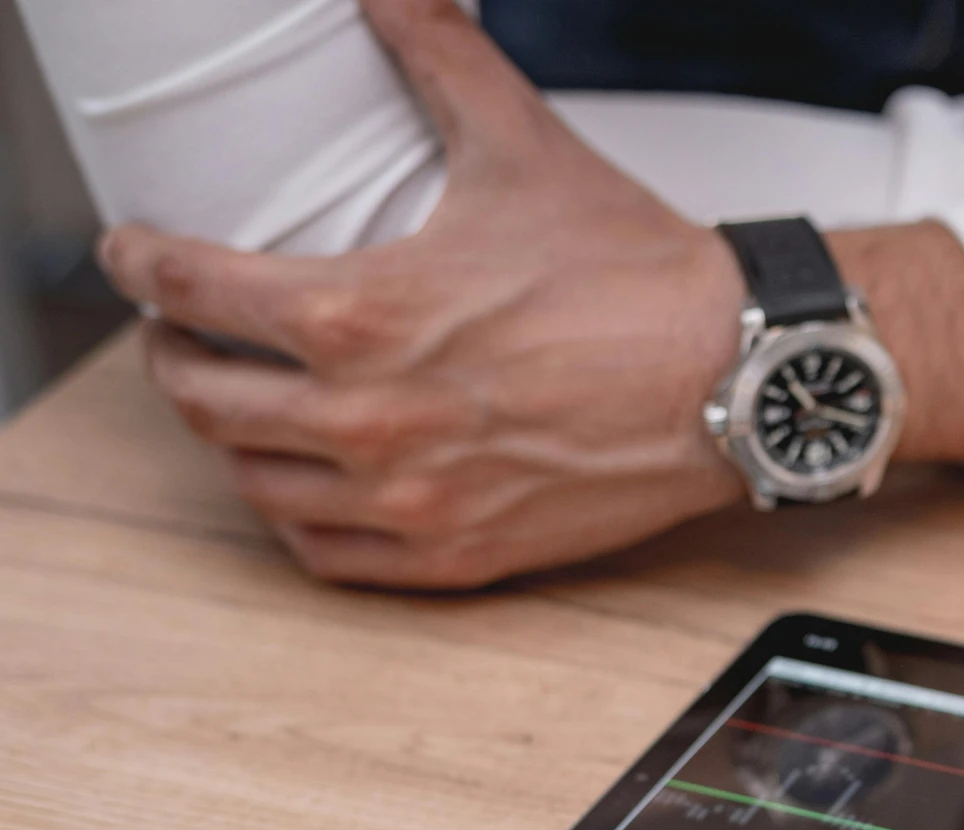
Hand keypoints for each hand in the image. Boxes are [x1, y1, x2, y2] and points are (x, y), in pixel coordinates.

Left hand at [95, 0, 748, 588]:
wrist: (738, 376)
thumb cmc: (637, 274)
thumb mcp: (520, 145)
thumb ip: (438, 52)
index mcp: (362, 314)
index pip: (189, 292)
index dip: (139, 265)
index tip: (135, 254)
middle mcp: (370, 419)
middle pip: (202, 399)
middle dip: (171, 356)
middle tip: (179, 332)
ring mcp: (411, 497)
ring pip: (254, 484)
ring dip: (229, 442)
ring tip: (240, 406)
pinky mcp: (457, 552)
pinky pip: (329, 554)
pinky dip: (297, 518)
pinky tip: (304, 484)